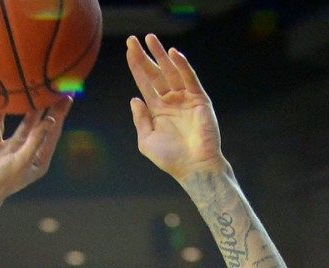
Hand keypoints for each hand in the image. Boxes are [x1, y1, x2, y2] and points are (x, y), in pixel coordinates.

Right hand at [0, 98, 72, 206]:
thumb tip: (51, 120)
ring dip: (29, 107)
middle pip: (41, 125)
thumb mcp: (21, 161)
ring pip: (23, 124)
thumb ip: (36, 140)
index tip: (67, 94)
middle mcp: (27, 153)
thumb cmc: (0, 182)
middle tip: (55, 85)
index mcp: (38, 160)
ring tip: (35, 88)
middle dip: (48, 107)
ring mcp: (11, 149)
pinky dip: (0, 113)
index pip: (53, 131)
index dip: (60, 113)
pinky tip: (2, 99)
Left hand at [126, 34, 224, 181]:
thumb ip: (140, 120)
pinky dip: (183, 66)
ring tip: (150, 39)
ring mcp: (185, 99)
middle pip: (156, 73)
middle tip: (133, 40)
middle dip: (145, 57)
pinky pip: (190, 78)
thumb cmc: (171, 159)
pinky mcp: (199, 99)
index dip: (136, 67)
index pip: (145, 83)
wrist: (194, 168)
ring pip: (171, 72)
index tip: (128, 51)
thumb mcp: (147, 141)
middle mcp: (171, 101)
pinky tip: (173, 54)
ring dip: (161, 55)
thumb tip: (134, 99)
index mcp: (158, 110)